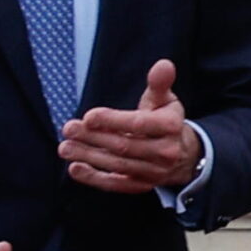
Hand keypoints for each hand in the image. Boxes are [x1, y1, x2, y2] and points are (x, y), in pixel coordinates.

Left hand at [59, 59, 202, 193]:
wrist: (184, 155)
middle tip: (69, 129)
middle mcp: (165, 152)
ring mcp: (153, 172)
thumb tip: (163, 64)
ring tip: (65, 147)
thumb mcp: (165, 100)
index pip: (138, 124)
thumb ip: (159, 83)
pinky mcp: (141, 185)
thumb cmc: (166, 120)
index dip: (113, 121)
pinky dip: (94, 178)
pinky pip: (116, 184)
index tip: (89, 116)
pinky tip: (75, 168)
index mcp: (170, 126)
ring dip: (88, 156)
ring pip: (117, 165)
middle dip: (93, 138)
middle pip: (124, 146)